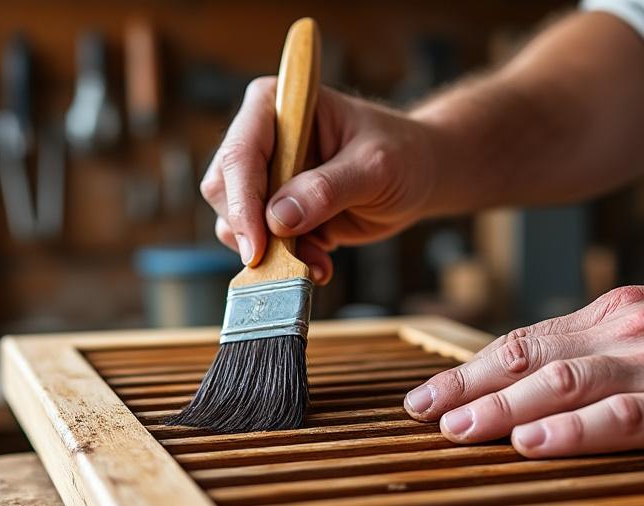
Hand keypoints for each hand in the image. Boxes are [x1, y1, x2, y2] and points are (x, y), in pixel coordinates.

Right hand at [201, 78, 441, 283]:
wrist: (418, 175)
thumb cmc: (401, 154)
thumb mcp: (374, 167)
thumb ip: (328, 189)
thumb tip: (279, 218)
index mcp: (278, 105)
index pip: (241, 152)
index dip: (243, 202)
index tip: (257, 246)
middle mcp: (262, 137)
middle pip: (225, 189)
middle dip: (254, 231)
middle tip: (296, 259)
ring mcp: (265, 175)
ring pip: (234, 221)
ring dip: (271, 252)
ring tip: (318, 260)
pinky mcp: (273, 209)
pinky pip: (258, 242)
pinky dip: (283, 261)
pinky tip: (319, 262)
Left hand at [403, 281, 643, 456]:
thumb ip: (608, 346)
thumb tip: (542, 376)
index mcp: (617, 314)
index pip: (523, 341)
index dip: (468, 370)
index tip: (424, 396)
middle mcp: (629, 332)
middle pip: (528, 359)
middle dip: (466, 390)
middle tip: (417, 417)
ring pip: (564, 383)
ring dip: (502, 408)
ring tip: (455, 431)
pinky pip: (626, 416)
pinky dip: (575, 430)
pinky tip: (536, 443)